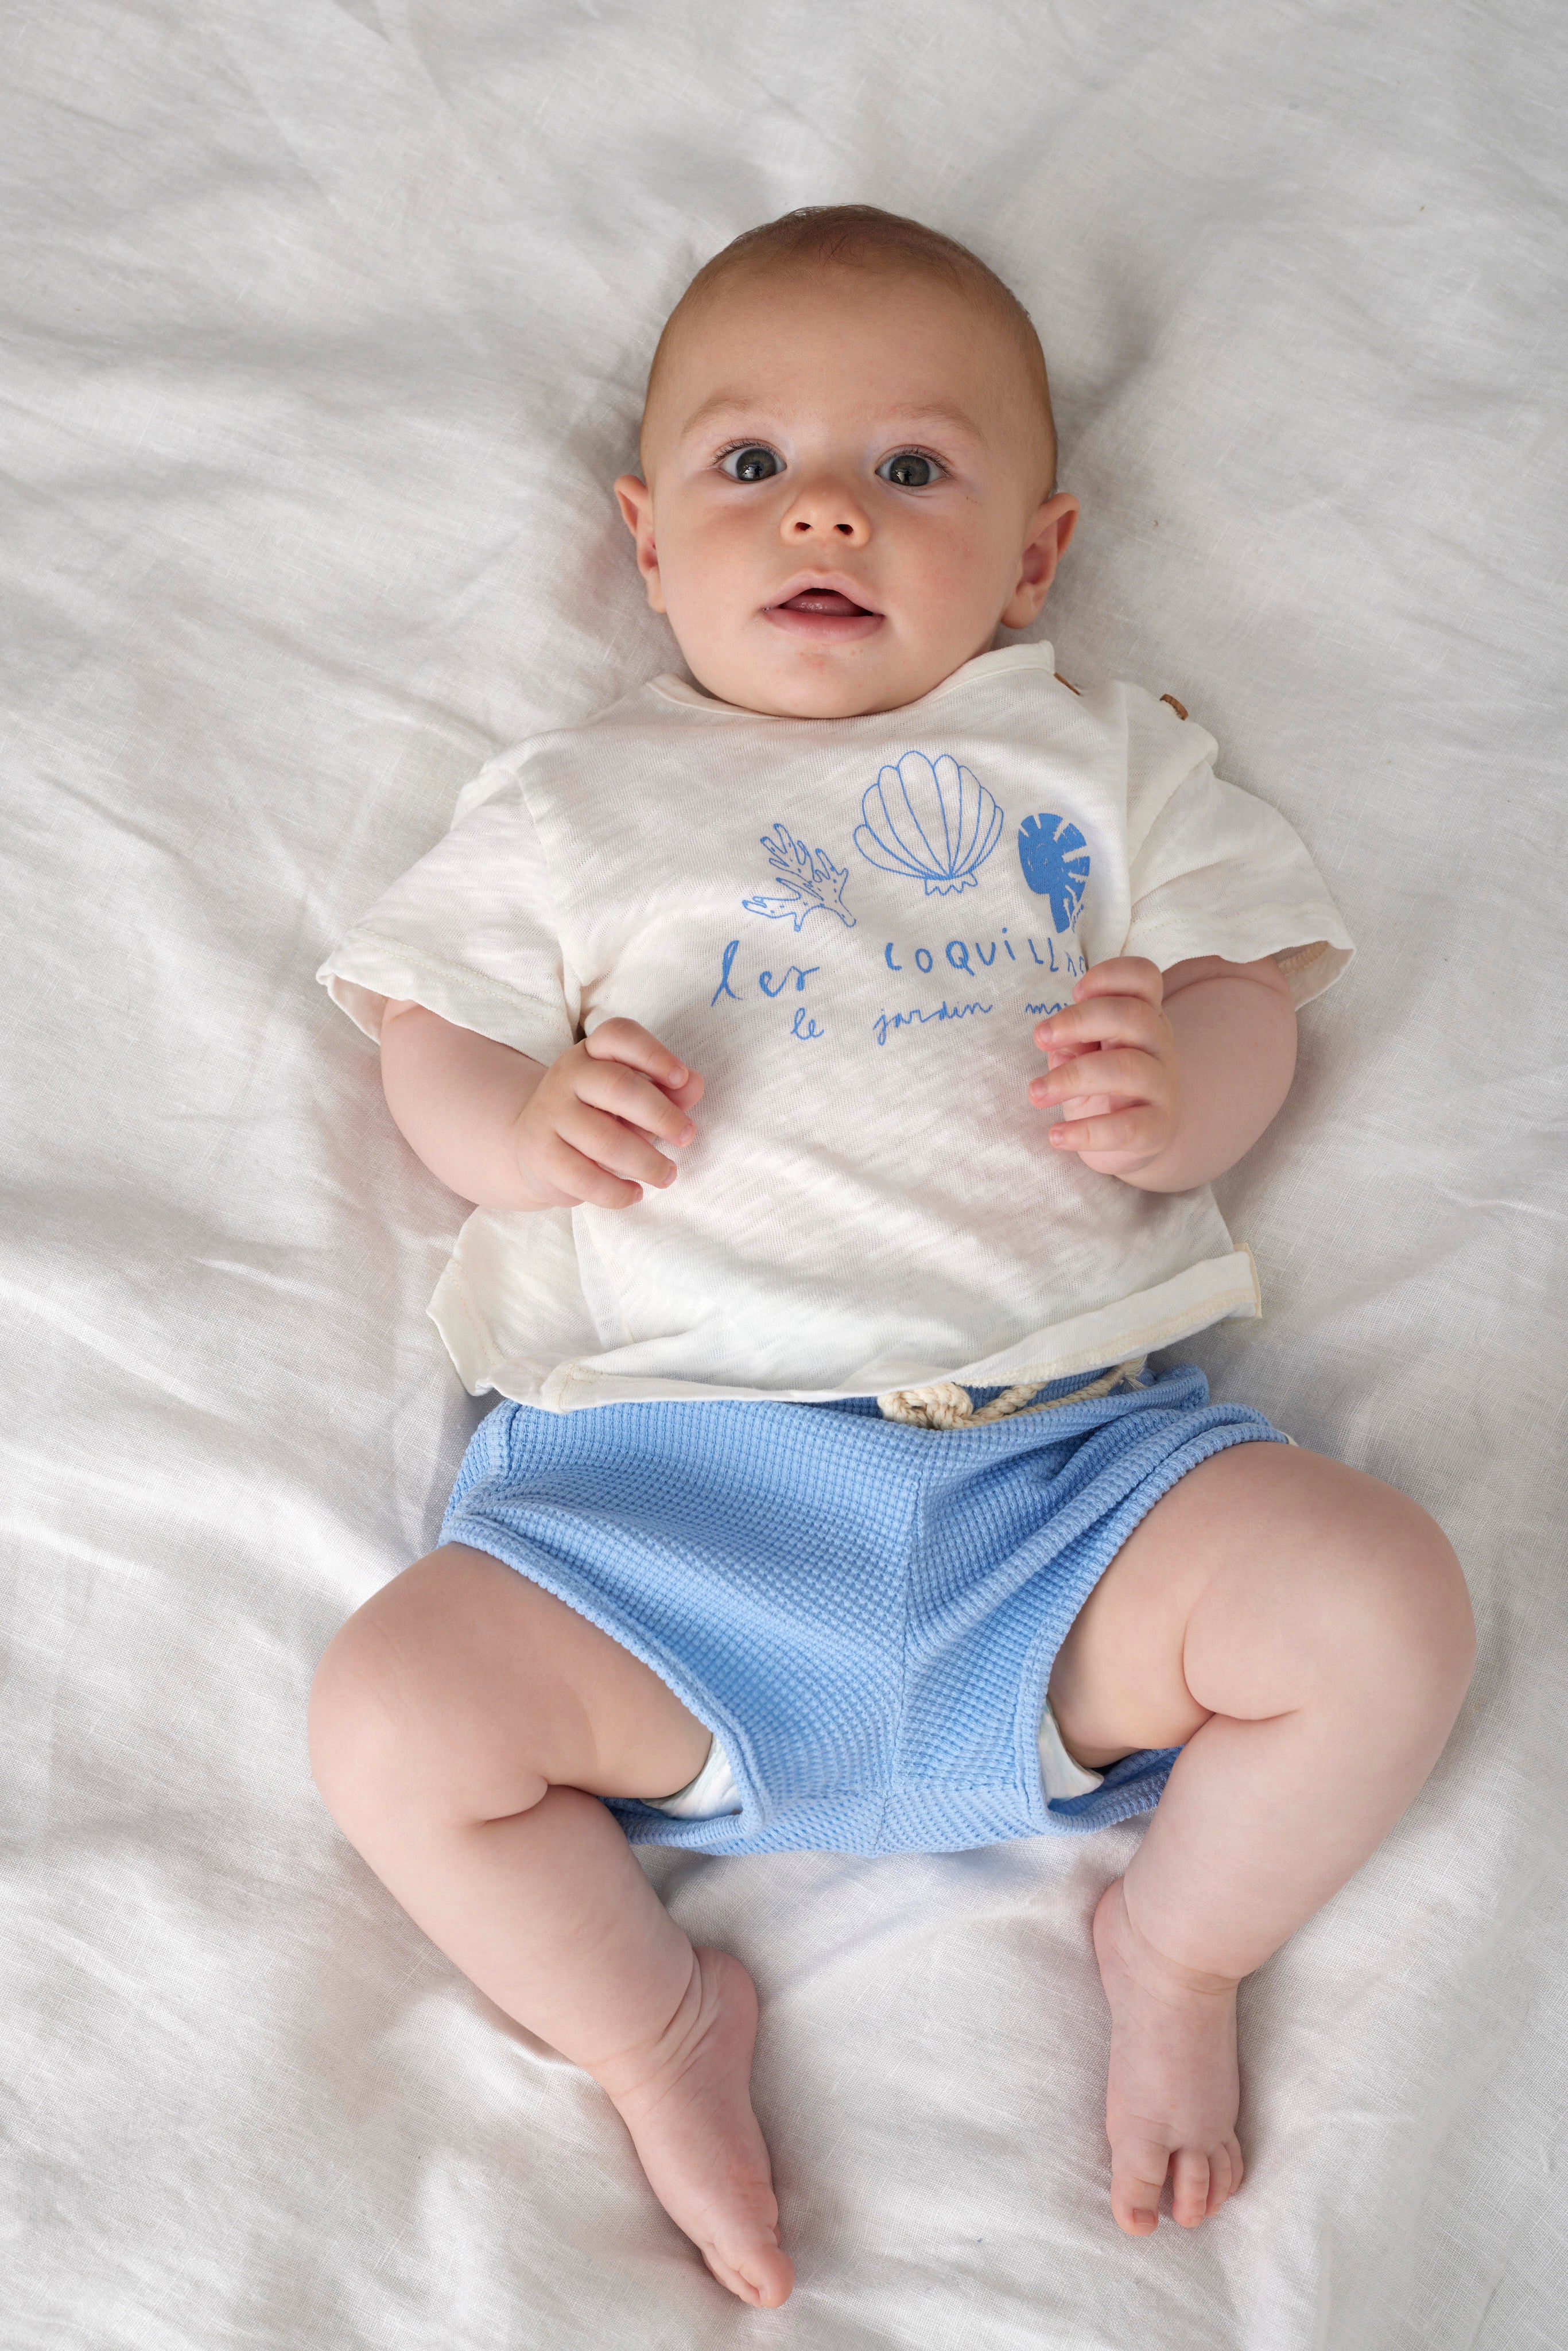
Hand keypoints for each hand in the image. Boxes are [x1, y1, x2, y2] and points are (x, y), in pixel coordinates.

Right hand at [514, 1019, 702, 1208]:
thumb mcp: (632, 1100)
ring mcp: (550, 1115)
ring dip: (646, 1162)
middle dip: (661, 1114)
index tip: (682, 1079)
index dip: (654, 1054)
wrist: (534, 1146)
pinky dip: (617, 1192)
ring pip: (604, 1139)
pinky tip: (635, 1193)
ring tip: (668, 1174)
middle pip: (617, 1086)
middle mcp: (567, 1076)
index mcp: (592, 1053)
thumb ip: (667, 1091)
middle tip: (687, 1136)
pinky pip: (585, 1177)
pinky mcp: (542, 1155)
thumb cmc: (597, 1117)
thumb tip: (695, 1084)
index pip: (619, 1036)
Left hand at [1028, 957, 1177, 1175]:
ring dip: (1071, 1078)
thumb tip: (1056, 1042)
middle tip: (1039, 1038)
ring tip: (1036, 1093)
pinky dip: (1087, 1132)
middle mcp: (1159, 1045)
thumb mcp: (1085, 1054)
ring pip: (1127, 1069)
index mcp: (1143, 1016)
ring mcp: (1163, 1086)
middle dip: (1078, 1021)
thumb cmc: (1103, 1086)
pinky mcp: (1157, 1128)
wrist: (1134, 1139)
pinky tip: (1056, 1135)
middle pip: (1133, 1015)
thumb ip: (1074, 1040)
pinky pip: (1128, 1128)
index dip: (1110, 976)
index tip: (1074, 992)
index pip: (1145, 977)